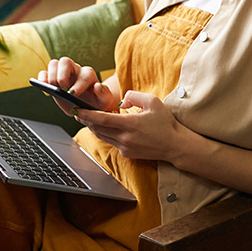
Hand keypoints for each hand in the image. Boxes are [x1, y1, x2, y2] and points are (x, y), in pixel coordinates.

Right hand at [38, 57, 118, 112]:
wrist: (86, 105)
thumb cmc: (96, 102)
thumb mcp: (104, 101)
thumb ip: (104, 94)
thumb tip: (98, 86)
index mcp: (88, 75)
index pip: (84, 74)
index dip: (79, 84)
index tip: (73, 94)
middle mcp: (75, 70)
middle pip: (65, 61)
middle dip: (62, 75)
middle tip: (63, 90)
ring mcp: (62, 73)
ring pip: (54, 63)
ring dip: (51, 76)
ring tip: (54, 89)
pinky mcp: (53, 78)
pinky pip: (44, 73)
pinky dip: (42, 80)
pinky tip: (46, 91)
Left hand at [74, 91, 190, 161]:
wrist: (175, 145)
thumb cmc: (166, 122)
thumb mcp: (153, 101)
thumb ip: (134, 96)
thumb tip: (120, 101)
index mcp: (130, 124)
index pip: (101, 119)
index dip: (86, 114)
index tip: (76, 109)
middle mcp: (125, 138)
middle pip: (97, 129)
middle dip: (86, 120)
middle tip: (77, 112)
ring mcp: (125, 148)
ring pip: (103, 136)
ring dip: (94, 127)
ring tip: (88, 118)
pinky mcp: (127, 154)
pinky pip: (112, 142)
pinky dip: (107, 133)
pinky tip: (108, 127)